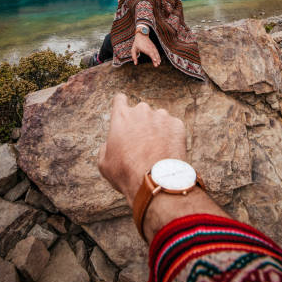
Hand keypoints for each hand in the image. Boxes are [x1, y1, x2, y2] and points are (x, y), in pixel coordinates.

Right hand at [98, 93, 227, 242]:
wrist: (156, 182)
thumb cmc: (127, 174)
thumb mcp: (104, 164)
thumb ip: (105, 147)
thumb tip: (108, 145)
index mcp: (122, 116)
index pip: (120, 99)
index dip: (121, 106)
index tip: (124, 113)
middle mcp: (142, 111)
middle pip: (140, 111)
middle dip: (140, 122)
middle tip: (141, 142)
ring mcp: (161, 116)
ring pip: (158, 118)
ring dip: (156, 128)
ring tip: (156, 150)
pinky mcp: (177, 125)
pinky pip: (172, 127)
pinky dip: (170, 136)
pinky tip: (167, 152)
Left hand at [131, 32, 160, 66]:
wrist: (142, 35)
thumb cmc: (137, 43)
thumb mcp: (133, 50)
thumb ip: (134, 57)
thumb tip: (135, 64)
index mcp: (145, 48)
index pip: (150, 53)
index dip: (152, 56)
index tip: (155, 60)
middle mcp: (149, 47)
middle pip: (154, 54)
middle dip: (156, 60)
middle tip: (157, 65)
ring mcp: (152, 47)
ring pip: (156, 53)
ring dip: (158, 58)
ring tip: (159, 63)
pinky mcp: (154, 46)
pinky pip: (157, 52)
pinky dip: (158, 56)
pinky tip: (159, 60)